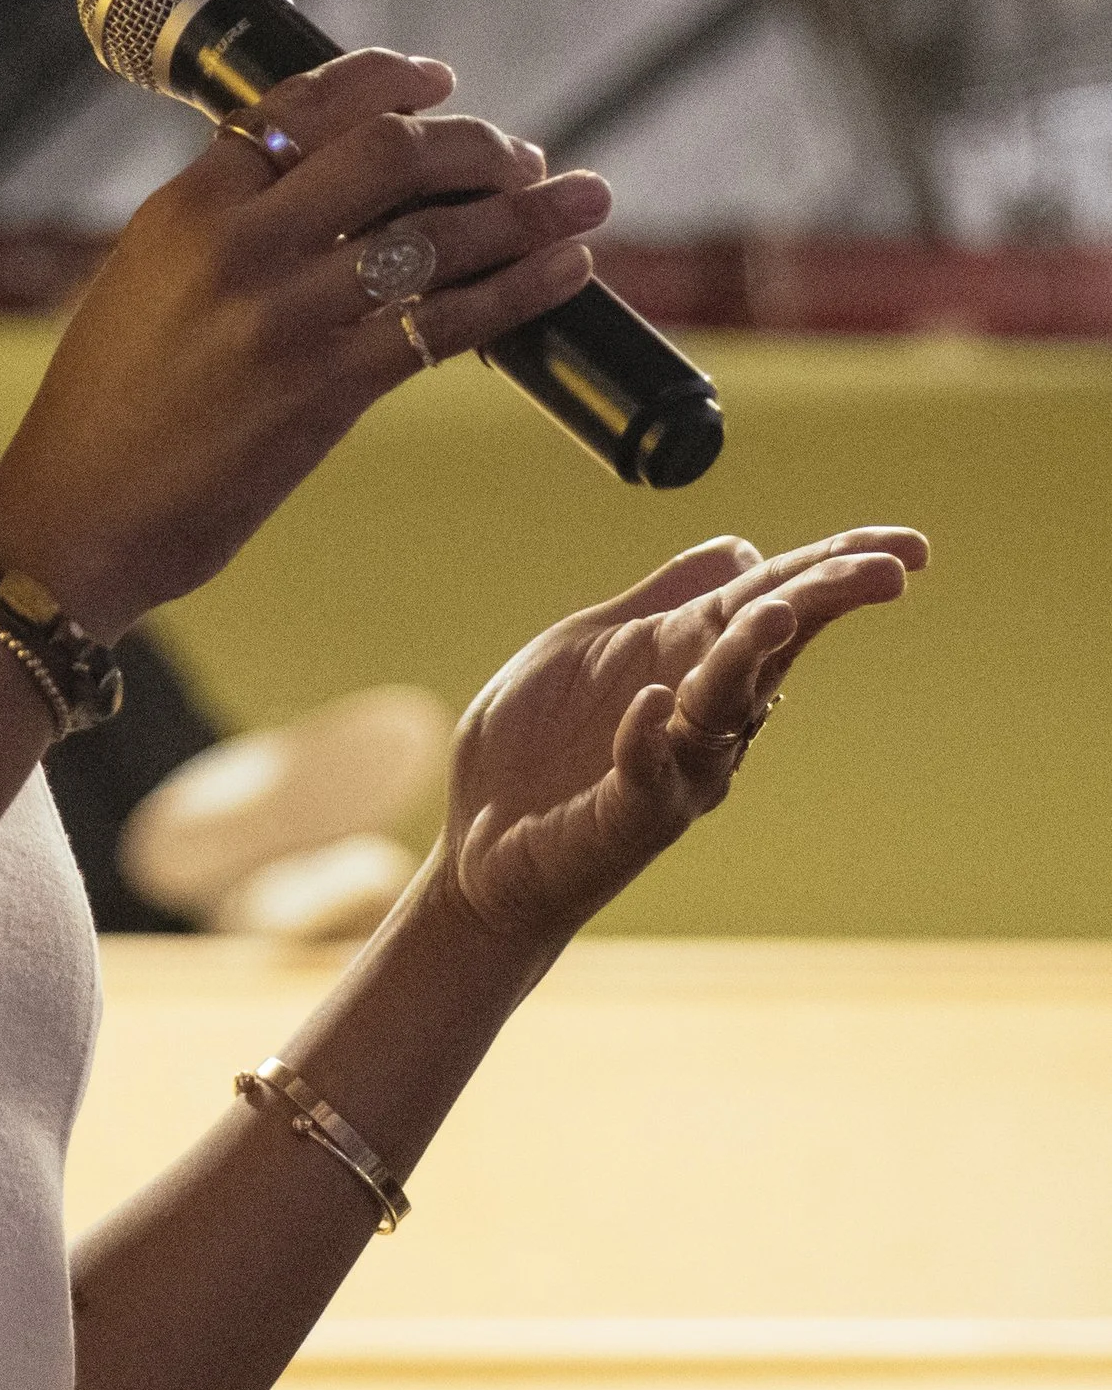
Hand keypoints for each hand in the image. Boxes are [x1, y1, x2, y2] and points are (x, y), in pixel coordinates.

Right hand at [0, 47, 611, 635]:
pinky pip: (450, 322)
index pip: (304, 102)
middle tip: (519, 156)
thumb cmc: (107, 411)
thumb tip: (324, 193)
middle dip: (475, 143)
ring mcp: (287, 315)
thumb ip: (221, 228)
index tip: (440, 80)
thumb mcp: (144, 281)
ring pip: (438, 233)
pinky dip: (522, 288)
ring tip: (583, 199)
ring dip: (529, 210)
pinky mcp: (326, 389)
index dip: (388, 79)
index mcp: (187, 204)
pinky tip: (564, 272)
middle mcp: (239, 244)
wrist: (75, 519)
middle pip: (390, 151)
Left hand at [441, 527, 929, 949]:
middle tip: (885, 572)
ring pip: (723, 709)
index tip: (910, 547)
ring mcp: (671, 769)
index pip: (775, 602)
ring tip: (774, 613)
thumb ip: (663, 598)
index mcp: (692, 661)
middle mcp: (701, 717)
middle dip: (823, 604)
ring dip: (746, 661)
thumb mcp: (592, 641)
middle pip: (770, 648)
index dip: (835, 569)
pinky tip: (651, 704)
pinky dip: (647, 738)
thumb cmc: (541, 743)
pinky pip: (645, 775)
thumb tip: (744, 547)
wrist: (481, 842)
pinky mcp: (625, 816)